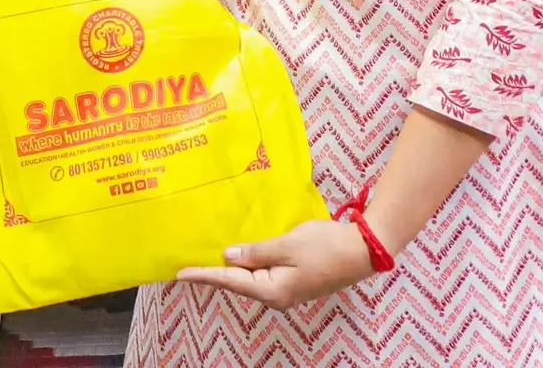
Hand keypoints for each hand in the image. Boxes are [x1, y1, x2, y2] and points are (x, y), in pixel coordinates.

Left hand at [175, 219, 377, 309]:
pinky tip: (242, 258)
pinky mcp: (296, 283)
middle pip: (239, 284)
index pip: (230, 281)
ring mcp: (288, 292)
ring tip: (210, 260)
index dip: (204, 275)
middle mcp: (277, 297)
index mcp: (272, 290)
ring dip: (234, 270)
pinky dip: (251, 266)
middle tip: (189, 266)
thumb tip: (229, 257)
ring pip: (252, 280)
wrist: (362, 251)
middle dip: (216, 274)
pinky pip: (266, 275)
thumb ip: (256, 252)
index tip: (180, 274)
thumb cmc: (325, 246)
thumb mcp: (286, 245)